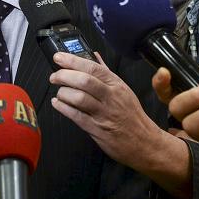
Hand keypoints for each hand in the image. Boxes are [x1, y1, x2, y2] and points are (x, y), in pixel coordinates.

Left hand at [50, 52, 191, 198]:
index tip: (58, 57)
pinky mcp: (97, 129)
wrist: (144, 142)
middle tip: (54, 76)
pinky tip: (58, 103)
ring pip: (79, 98)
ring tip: (59, 92)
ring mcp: (104, 114)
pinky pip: (76, 116)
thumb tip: (93, 56)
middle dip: (64, 76)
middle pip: (84, 81)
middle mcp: (111, 97)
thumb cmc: (131, 115)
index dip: (72, 60)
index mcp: (116, 85)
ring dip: (63, 93)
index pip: (93, 67)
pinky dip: (63, 108)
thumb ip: (106, 72)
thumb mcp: (123, 90)